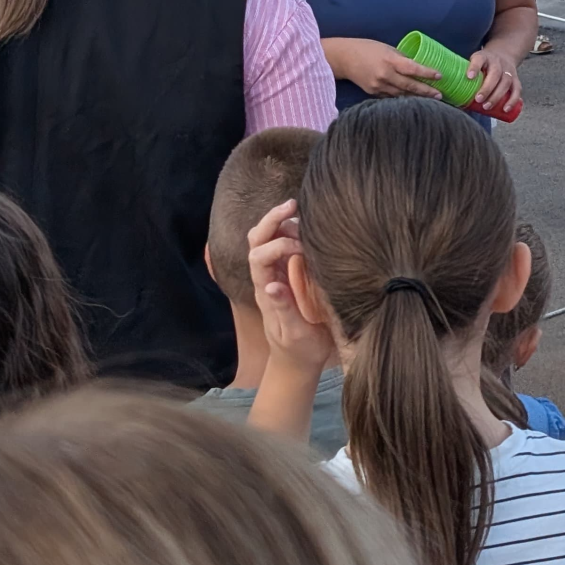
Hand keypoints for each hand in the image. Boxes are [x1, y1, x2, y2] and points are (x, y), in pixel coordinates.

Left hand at [247, 199, 335, 370]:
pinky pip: (282, 245)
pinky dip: (291, 230)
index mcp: (266, 291)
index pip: (259, 256)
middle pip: (256, 240)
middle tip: (293, 203)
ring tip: (301, 212)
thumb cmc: (300, 349)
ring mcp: (276, 274)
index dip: (278, 245)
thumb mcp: (295, 333)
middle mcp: (266, 278)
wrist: (298, 361)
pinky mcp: (288, 274)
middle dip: (271, 219)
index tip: (303, 248)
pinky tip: (308, 225)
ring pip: (266, 239)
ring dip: (279, 221)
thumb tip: (271, 284)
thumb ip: (283, 309)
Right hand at [331, 37, 442, 98]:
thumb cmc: (367, 49)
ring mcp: (378, 86)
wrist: (343, 58)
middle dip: (426, 91)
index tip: (440, 76)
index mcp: (389, 60)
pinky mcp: (373, 93)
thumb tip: (418, 66)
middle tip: (440, 95)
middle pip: (410, 86)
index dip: (427, 73)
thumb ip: (401, 58)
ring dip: (416, 98)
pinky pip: (391, 97)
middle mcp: (385, 75)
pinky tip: (412, 101)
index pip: (412, 68)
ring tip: (431, 100)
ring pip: (402, 95)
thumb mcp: (387, 48)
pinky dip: (402, 99)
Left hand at [467, 46, 521, 116]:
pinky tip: (506, 109)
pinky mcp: (516, 78)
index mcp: (484, 56)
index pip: (479, 59)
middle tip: (478, 100)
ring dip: (497, 96)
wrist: (503, 54)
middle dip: (487, 88)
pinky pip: (517, 89)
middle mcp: (497, 62)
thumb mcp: (474, 63)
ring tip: (487, 107)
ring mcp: (508, 70)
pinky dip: (513, 100)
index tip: (469, 77)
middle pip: (495, 74)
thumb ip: (464, 75)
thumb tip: (449, 97)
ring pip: (505, 82)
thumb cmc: (483, 65)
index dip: (474, 67)